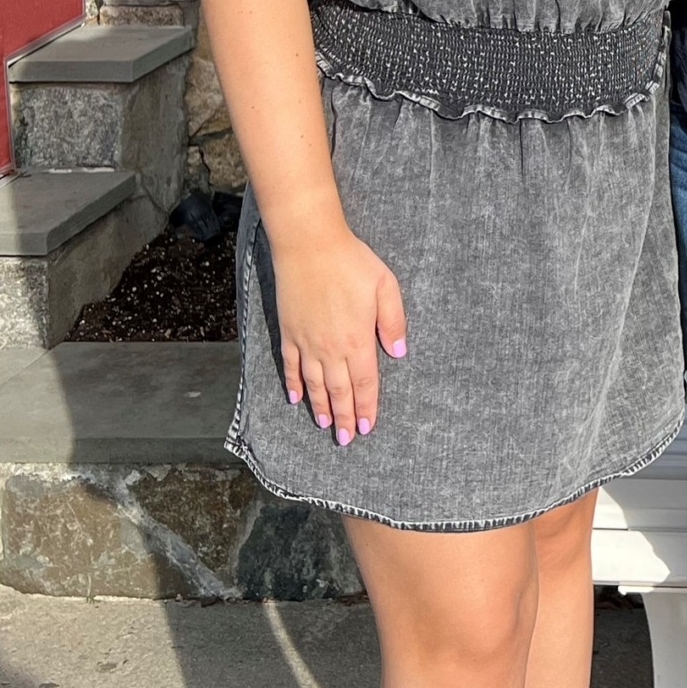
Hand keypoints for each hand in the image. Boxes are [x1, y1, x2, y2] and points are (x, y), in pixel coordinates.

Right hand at [272, 226, 406, 445]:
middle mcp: (331, 348)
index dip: (366, 407)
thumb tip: (398, 354)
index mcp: (358, 340)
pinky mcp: (288, 332)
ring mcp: (307, 342)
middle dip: (344, 417)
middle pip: (339, 391)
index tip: (367, 427)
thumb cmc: (352, 263)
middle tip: (346, 440)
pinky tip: (296, 398)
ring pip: (315, 384)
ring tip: (325, 426)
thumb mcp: (386, 287)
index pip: (364, 383)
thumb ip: (393, 323)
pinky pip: (291, 366)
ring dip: (320, 407)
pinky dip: (294, 384)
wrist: (310, 247)